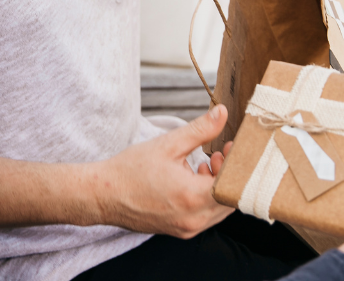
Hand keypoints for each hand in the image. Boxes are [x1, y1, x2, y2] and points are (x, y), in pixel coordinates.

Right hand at [90, 105, 234, 237]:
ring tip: (207, 163)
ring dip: (220, 187)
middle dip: (231, 175)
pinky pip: (206, 216)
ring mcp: (188, 228)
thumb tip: (222, 113)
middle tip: (222, 152)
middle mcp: (194, 219)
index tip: (235, 148)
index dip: (239, 165)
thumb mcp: (167, 144)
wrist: (103, 196)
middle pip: (231, 200)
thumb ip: (200, 130)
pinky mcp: (181, 231)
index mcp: (192, 197)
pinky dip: (208, 198)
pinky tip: (195, 178)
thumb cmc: (130, 170)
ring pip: (221, 210)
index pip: (234, 186)